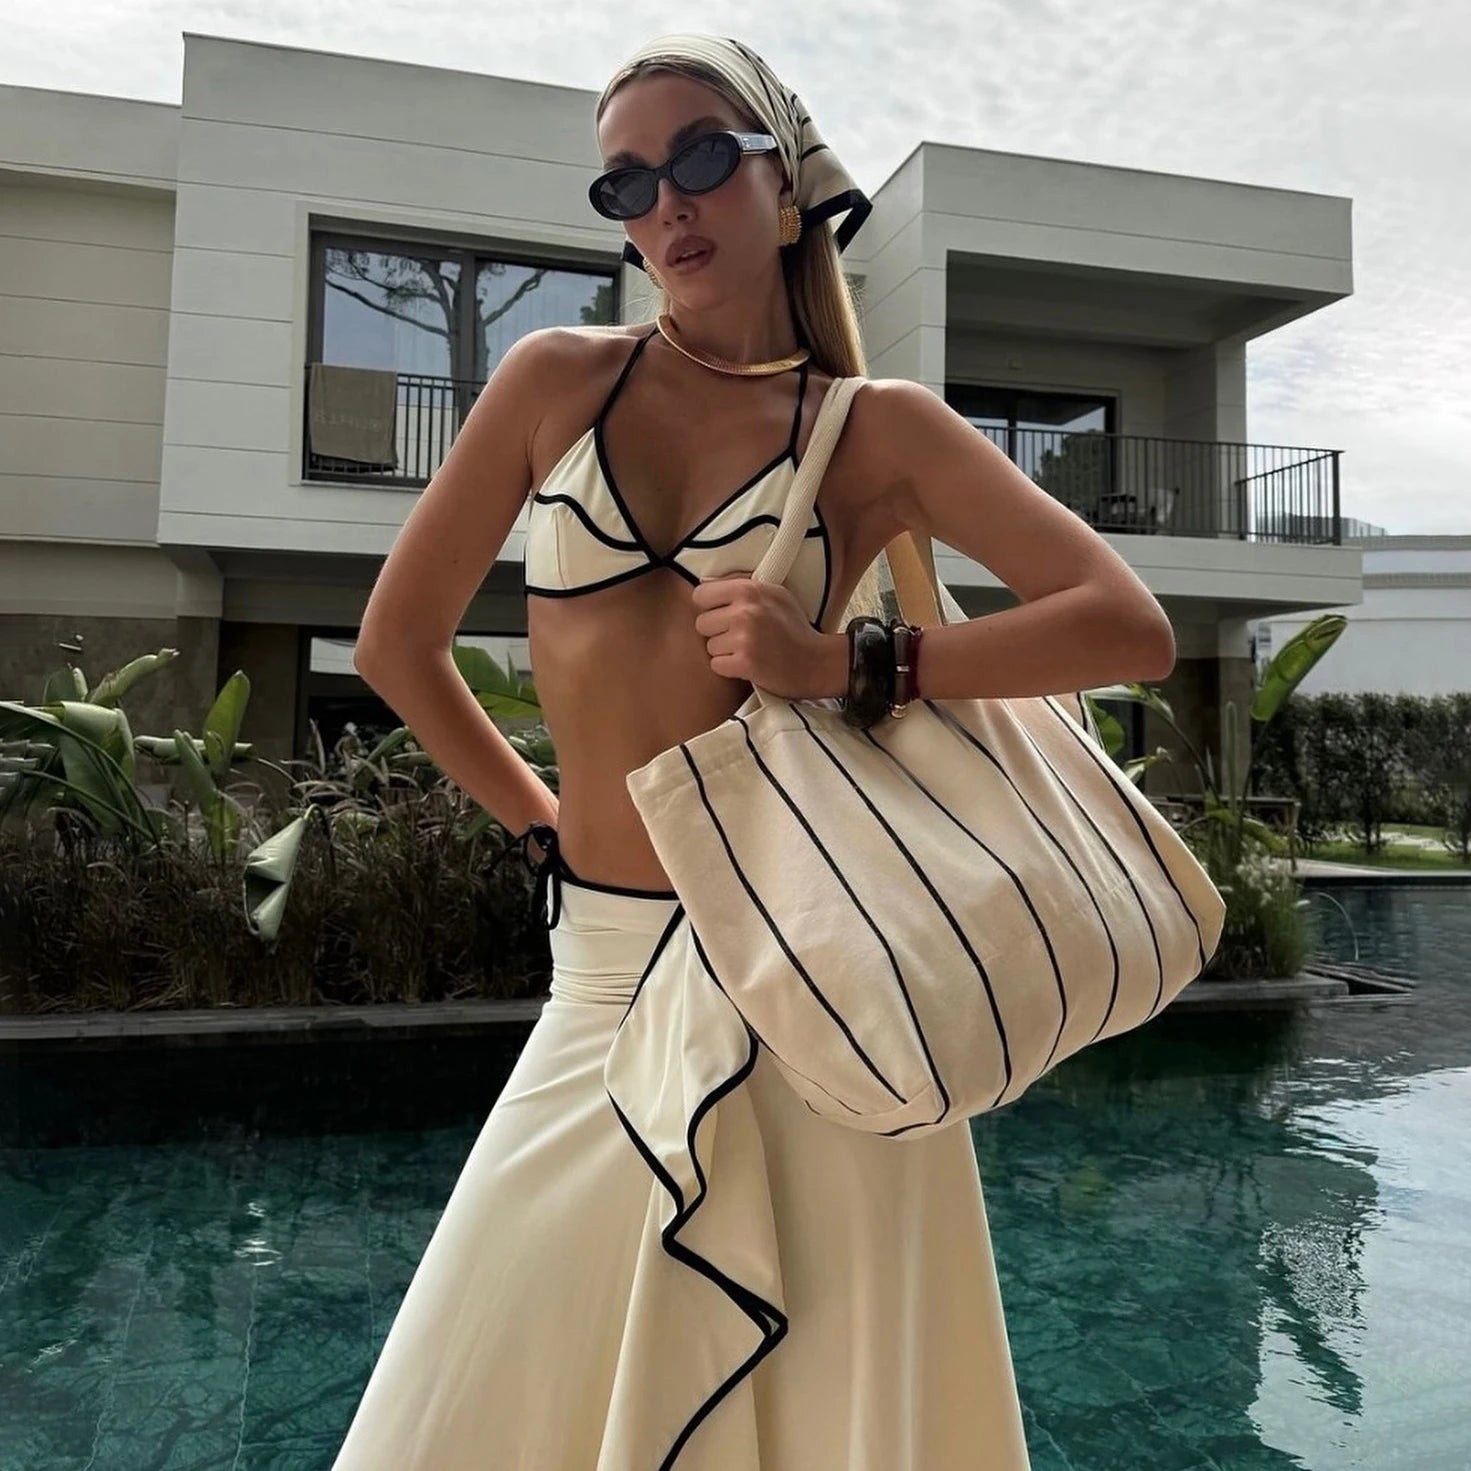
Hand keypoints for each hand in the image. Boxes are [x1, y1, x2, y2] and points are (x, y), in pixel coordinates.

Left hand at [692, 572, 842, 698]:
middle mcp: (745, 611)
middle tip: (739, 636)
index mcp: (750, 590)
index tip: (722, 615)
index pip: (701, 594)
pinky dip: (729, 668)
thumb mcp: (776, 594)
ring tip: (748, 650)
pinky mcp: (744, 663)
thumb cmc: (795, 628)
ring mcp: (744, 638)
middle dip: (717, 632)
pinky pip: (716, 665)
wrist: (816, 662)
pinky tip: (747, 664)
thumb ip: (741, 583)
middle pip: (702, 623)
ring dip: (724, 652)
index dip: (709, 607)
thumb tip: (706, 580)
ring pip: (709, 646)